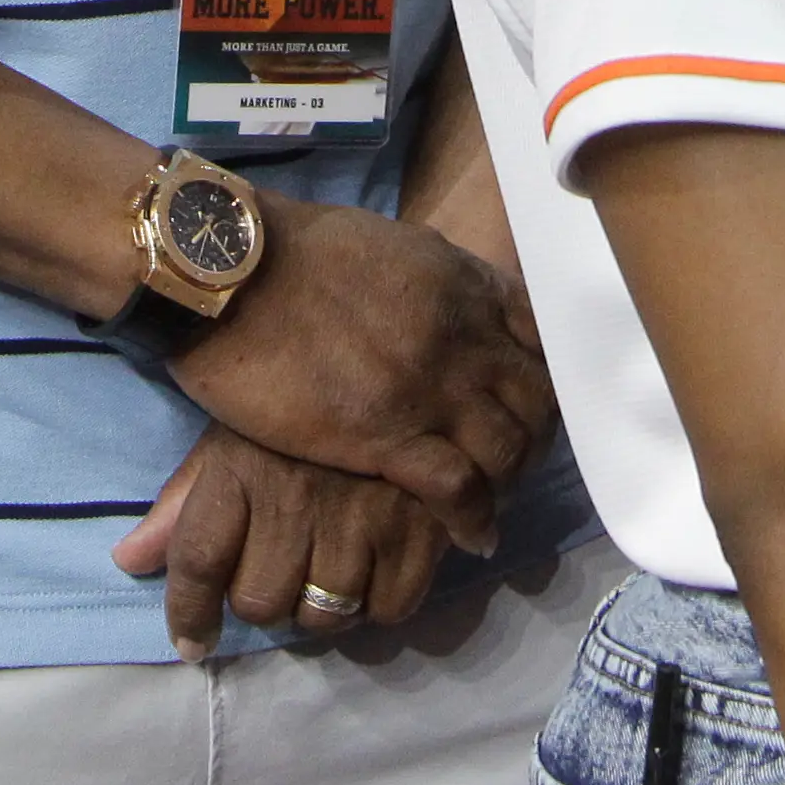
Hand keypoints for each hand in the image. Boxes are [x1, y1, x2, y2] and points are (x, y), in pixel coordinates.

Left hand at [115, 423, 453, 659]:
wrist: (406, 352)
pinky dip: (380, 601)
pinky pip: (391, 606)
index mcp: (246, 466)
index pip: (200, 560)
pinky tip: (376, 569)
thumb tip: (127, 561)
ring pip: (325, 614)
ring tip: (329, 573)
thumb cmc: (305, 398)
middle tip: (282, 573)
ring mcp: (365, 513)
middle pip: (260, 600)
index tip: (194, 643)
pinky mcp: (426, 524)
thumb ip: (183, 500)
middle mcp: (299, 496)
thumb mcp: (237, 430)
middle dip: (264, 600)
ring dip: (321, 607)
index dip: (189, 614)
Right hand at [169, 196, 553, 552]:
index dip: (545, 381)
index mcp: (466, 285)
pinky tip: (473, 537)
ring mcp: (432, 386)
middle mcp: (465, 335)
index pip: (543, 340)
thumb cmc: (300, 253)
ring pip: (508, 449)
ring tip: (496, 503)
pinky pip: (458, 488)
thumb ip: (436, 283)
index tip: (533, 407)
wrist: (239, 270)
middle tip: (517, 464)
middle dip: (535, 437)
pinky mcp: (388, 434)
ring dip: (509, 482)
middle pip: (537, 401)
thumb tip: (450, 301)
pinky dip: (474, 519)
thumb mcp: (396, 247)